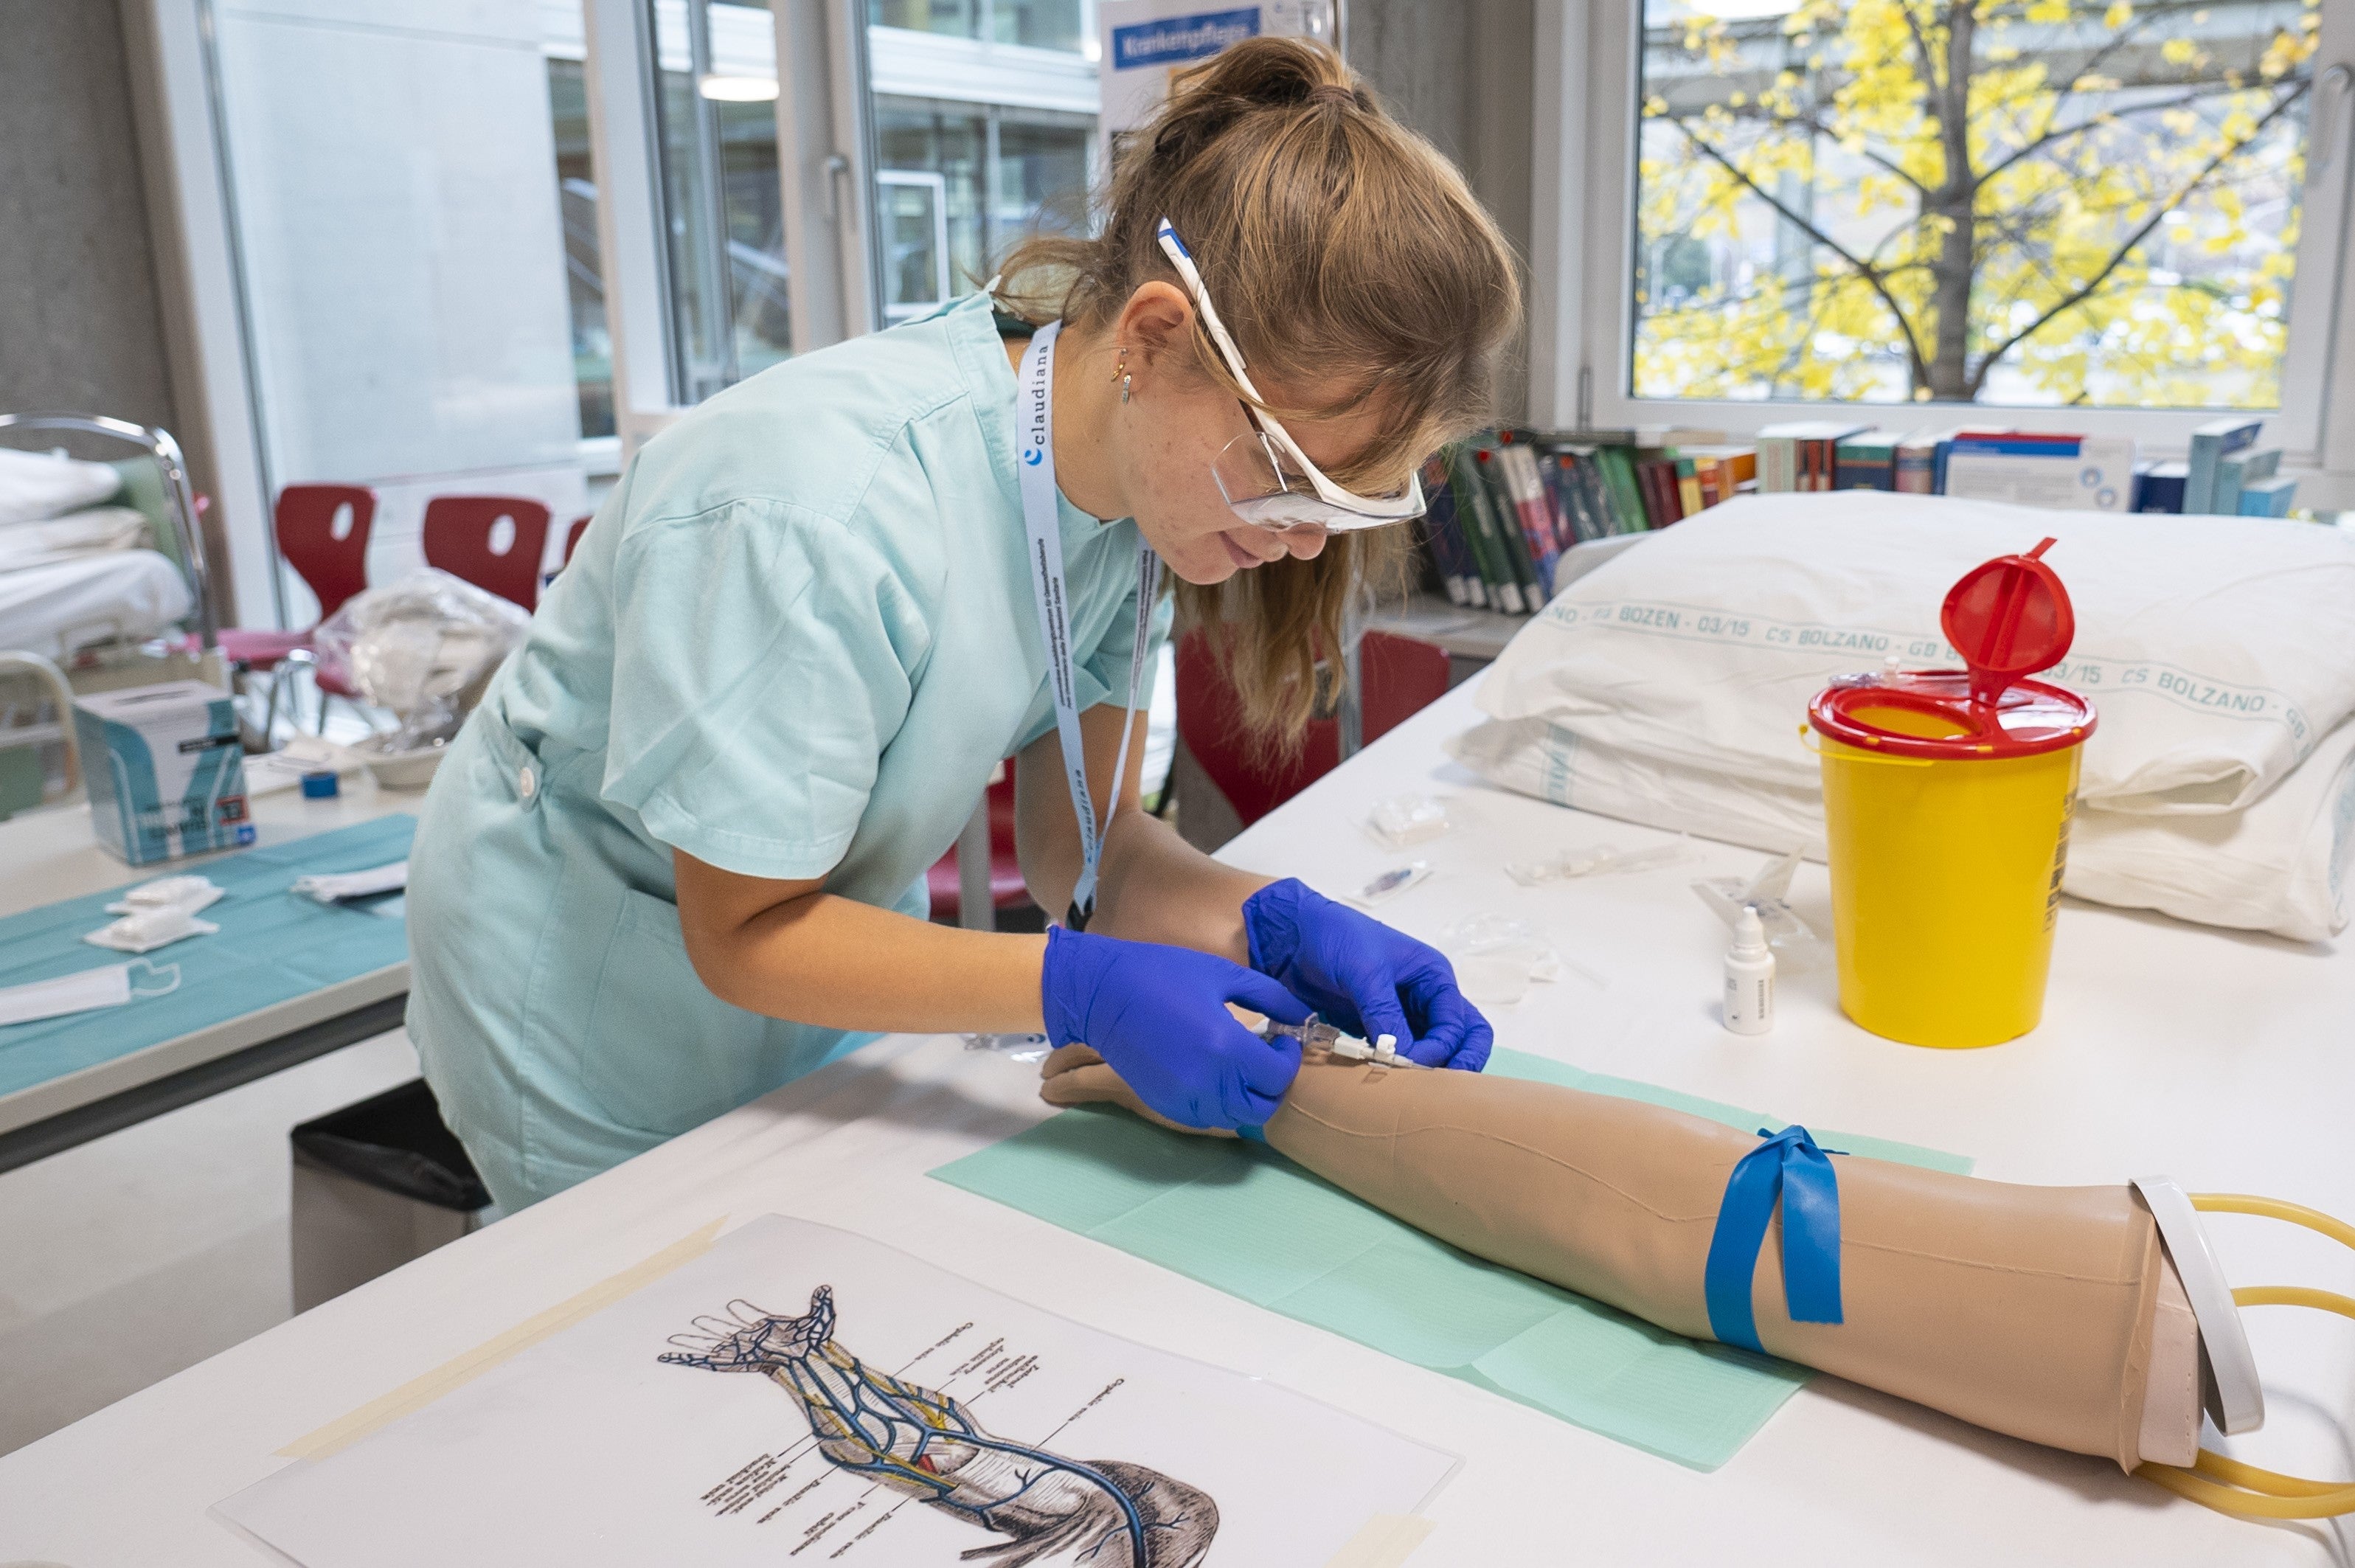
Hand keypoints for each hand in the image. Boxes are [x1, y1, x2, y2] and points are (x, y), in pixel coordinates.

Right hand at [1038, 927, 1311, 1128]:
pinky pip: (1206, 1118)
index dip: (1289, 1058)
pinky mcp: (1164, 1105)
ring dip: (1248, 1097)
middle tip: (1268, 1058)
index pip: (1279, 1075)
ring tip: (1241, 1066)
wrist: (1103, 993)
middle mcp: (1207, 1081)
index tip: (1282, 1038)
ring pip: (1235, 1118)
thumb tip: (1304, 1016)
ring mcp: (1183, 1098)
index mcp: (1225, 1046)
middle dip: (1274, 1084)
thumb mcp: (1224, 974)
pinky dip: (1220, 1104)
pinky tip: (1215, 1076)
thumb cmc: (1164, 973)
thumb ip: (1271, 997)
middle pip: (1262, 1107)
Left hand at [1240, 879, 1492, 1069]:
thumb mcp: (1364, 971)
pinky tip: (1385, 1085)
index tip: (1412, 1064)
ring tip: (1411, 1092)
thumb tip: (1403, 1058)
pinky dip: (1396, 1071)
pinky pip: (1397, 1056)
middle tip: (1442, 1092)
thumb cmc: (1335, 938)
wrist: (1291, 938)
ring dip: (1426, 1072)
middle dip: (1458, 1064)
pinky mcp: (1376, 1031)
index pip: (1457, 1023)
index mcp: (1433, 977)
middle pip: (1460, 1038)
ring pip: (1432, 1052)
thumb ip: (1385, 1014)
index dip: (1441, 1048)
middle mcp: (1425, 999)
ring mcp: (1401, 1017)